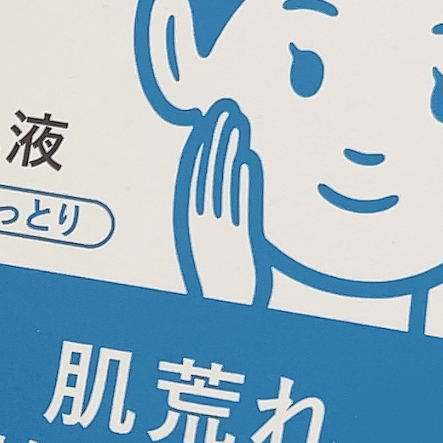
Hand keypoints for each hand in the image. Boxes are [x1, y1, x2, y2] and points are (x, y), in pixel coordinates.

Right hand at [189, 98, 265, 303]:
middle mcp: (203, 232)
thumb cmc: (219, 302)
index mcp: (190, 232)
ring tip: (239, 122)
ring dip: (231, 154)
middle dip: (216, 141)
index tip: (208, 119)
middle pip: (209, 178)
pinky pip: (242, 213)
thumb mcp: (212, 259)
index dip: (201, 148)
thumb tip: (233, 187)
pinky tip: (251, 162)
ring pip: (224, 189)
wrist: (221, 336)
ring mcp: (221, 240)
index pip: (193, 180)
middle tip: (226, 106)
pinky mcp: (242, 253)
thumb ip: (215, 228)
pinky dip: (246, 187)